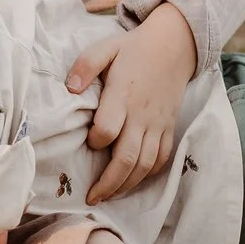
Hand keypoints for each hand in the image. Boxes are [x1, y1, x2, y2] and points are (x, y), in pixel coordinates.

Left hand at [68, 3, 196, 202]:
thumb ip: (85, 66)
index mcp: (123, 95)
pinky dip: (148, 175)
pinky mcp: (169, 128)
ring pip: (145, 165)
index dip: (96, 141)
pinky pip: (162, 158)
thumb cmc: (133, 49)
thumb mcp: (105, 48)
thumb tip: (69, 88)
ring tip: (108, 196)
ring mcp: (158, 124)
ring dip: (126, 185)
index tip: (88, 143)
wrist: (174, 46)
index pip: (108, 129)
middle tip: (92, 198)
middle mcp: (142, 115)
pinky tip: (133, 182)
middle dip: (108, 183)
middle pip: (127, 158)